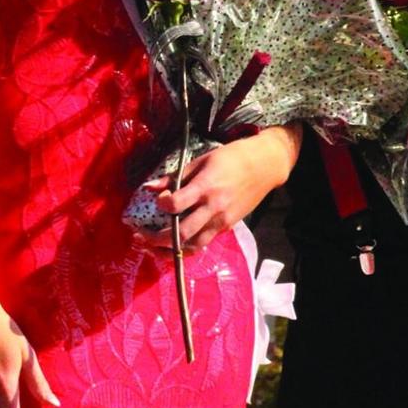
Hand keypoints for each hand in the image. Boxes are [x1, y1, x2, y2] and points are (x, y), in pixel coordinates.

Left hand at [139, 125, 300, 251]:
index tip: (158, 201)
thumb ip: (175, 178)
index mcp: (205, 187)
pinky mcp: (228, 227)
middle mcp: (213, 208)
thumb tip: (149, 188)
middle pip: (181, 233)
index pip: (176, 205)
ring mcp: (222, 220)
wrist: (264, 166)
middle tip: (142, 236)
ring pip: (193, 245)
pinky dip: (188, 245)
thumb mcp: (201, 161)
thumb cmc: (231, 158)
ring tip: (154, 247)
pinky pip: (204, 241)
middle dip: (157, 239)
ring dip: (171, 250)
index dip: (161, 205)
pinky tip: (176, 242)